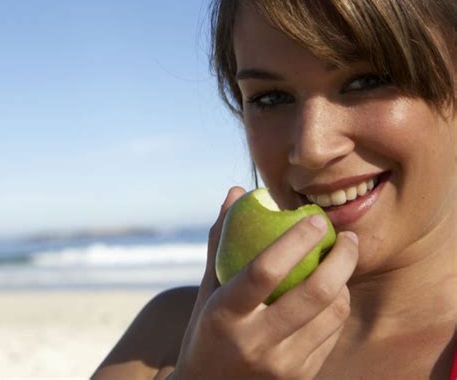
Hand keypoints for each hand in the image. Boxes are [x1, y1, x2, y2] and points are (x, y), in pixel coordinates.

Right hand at [171, 186, 358, 378]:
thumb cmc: (208, 329)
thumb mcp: (207, 287)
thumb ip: (222, 238)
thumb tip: (237, 192)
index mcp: (225, 314)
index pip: (265, 270)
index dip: (295, 240)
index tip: (315, 218)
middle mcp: (254, 342)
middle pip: (314, 294)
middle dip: (341, 258)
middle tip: (347, 238)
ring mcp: (281, 365)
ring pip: (332, 314)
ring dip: (344, 281)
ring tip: (340, 263)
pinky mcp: (300, 378)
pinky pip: (333, 334)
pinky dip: (338, 306)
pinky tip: (332, 292)